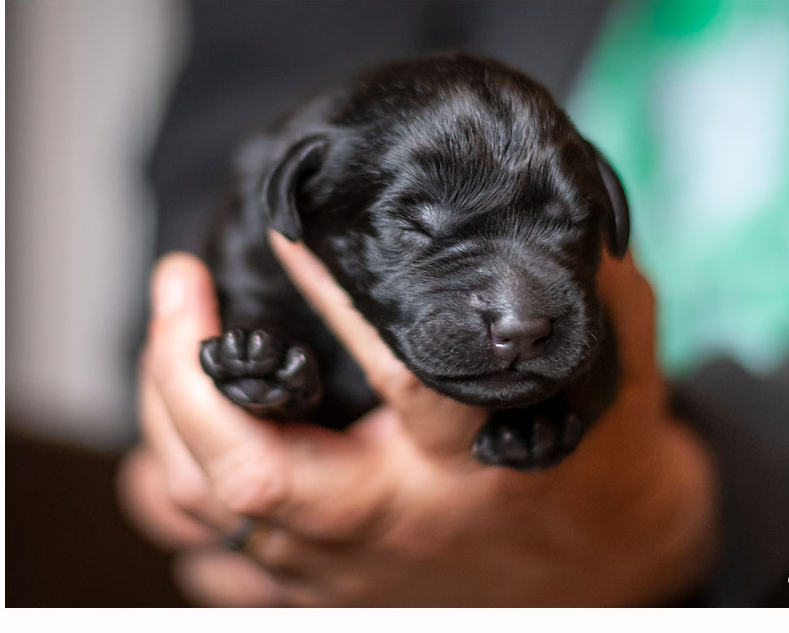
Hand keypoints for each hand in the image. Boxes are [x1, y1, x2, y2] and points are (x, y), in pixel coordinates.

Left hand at [118, 234, 715, 605]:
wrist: (611, 565)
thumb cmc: (606, 457)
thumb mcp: (621, 357)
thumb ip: (588, 284)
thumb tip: (548, 195)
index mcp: (469, 455)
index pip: (392, 374)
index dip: (329, 298)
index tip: (284, 233)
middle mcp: (397, 518)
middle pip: (252, 470)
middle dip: (183, 371)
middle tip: (182, 283)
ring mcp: (352, 569)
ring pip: (214, 517)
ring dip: (167, 426)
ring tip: (170, 345)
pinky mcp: (332, 594)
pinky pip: (216, 567)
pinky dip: (178, 500)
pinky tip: (178, 445)